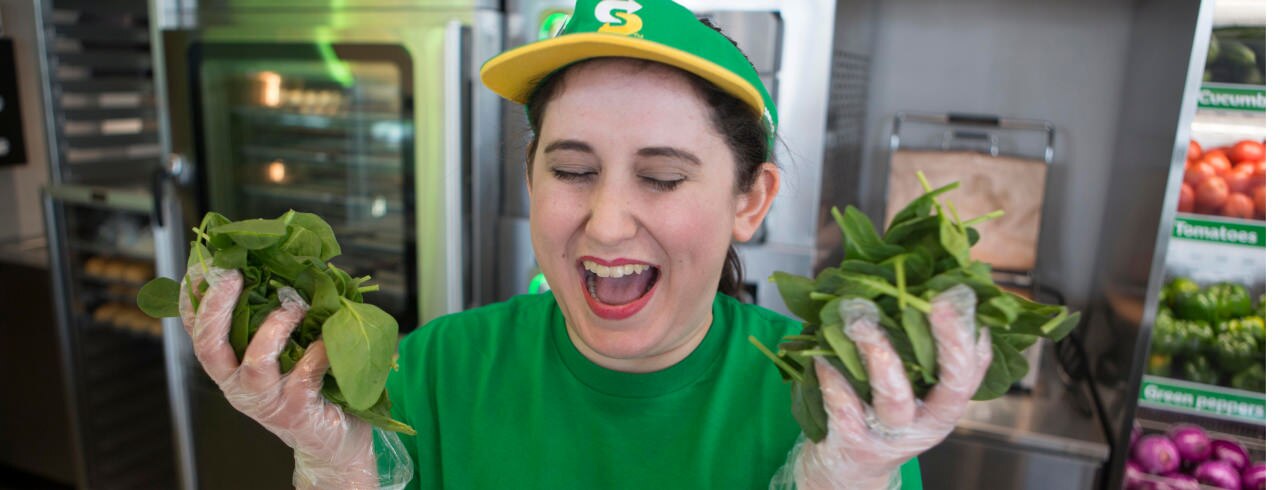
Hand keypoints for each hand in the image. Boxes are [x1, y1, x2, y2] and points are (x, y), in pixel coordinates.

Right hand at [179, 265, 409, 488]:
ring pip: (255, 363)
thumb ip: (273, 318)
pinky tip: (328, 337)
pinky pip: (305, 374)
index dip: (193, 299)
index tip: (203, 264)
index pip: (196, 331)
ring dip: (274, 327)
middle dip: (216, 306)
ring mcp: (265, 400)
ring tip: (295, 305)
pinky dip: (318, 350)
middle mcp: (237, 384)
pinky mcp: (296, 409)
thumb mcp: (281, 351)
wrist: (330, 440)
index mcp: (229, 366)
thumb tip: (283, 266)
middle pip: (208, 346)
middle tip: (233, 274)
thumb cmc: (306, 385)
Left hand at [793, 286, 993, 489]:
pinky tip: (822, 356)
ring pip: (895, 396)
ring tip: (861, 318)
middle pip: (951, 384)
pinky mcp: (854, 443)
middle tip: (936, 300)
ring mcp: (892, 435)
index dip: (972, 335)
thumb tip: (921, 281)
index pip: (972, 370)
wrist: (849, 467)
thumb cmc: (879, 412)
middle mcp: (927, 422)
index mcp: (945, 404)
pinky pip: (845, 409)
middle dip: (948, 340)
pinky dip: (833, 379)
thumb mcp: (908, 388)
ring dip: (879, 353)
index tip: (963, 294)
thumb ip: (916, 348)